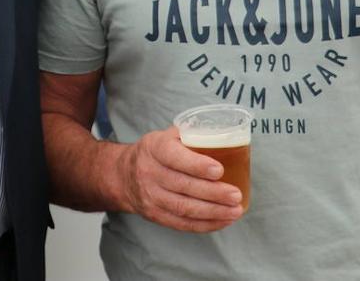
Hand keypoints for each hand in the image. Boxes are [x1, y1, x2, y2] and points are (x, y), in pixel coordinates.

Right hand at [116, 126, 243, 231]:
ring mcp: (150, 196)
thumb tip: (226, 138)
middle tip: (235, 195)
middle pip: (183, 186)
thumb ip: (192, 135)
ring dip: (213, 212)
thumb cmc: (156, 152)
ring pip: (184, 208)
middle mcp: (149, 172)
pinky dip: (205, 225)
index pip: (174, 157)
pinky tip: (223, 220)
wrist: (124, 174)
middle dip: (213, 193)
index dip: (196, 165)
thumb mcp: (167, 136)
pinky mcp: (154, 215)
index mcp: (154, 148)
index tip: (219, 170)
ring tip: (235, 211)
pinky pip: (181, 223)